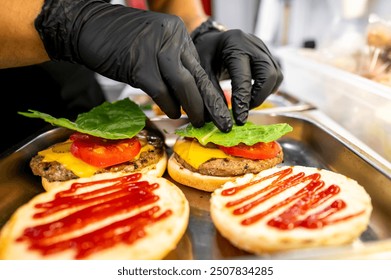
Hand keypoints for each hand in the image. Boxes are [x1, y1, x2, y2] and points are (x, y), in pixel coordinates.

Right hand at [35, 0, 231, 131]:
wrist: (86, 26)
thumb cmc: (118, 40)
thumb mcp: (152, 47)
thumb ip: (170, 67)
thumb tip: (184, 98)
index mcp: (177, 34)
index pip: (200, 69)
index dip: (210, 93)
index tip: (219, 110)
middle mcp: (172, 38)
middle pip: (198, 76)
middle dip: (212, 104)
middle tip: (221, 123)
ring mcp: (156, 49)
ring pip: (184, 84)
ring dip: (193, 107)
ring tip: (199, 122)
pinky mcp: (139, 64)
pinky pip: (161, 90)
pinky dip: (168, 104)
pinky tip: (173, 113)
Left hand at [192, 19, 282, 124]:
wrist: (212, 40)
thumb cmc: (205, 54)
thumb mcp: (202, 71)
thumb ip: (212, 93)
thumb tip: (222, 120)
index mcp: (235, 45)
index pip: (244, 77)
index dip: (243, 101)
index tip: (239, 119)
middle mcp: (253, 45)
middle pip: (269, 75)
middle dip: (259, 97)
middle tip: (244, 109)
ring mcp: (263, 49)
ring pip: (276, 76)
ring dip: (263, 94)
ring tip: (246, 102)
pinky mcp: (268, 55)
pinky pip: (275, 75)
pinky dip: (266, 89)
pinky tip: (252, 93)